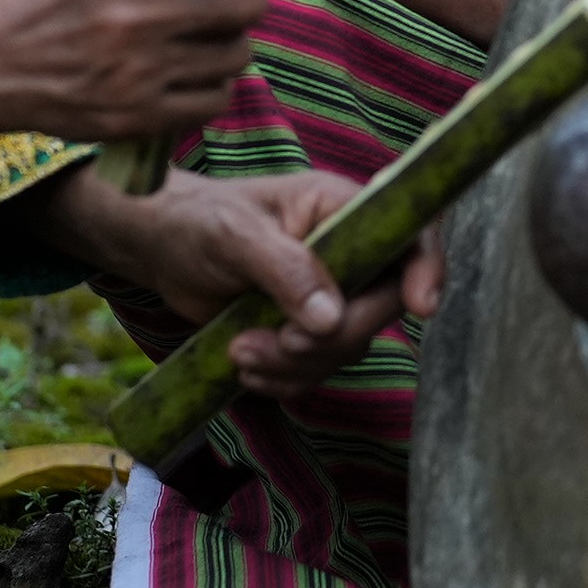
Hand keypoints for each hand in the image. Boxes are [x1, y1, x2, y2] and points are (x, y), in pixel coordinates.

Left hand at [27, 167, 443, 398]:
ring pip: (346, 347)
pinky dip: (282, 378)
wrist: (160, 248)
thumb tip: (330, 317)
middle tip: (276, 343)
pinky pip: (316, 369)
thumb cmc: (197, 221)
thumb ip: (286, 269)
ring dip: (295, 364)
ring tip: (240, 351)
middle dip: (329, 338)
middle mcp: (348, 252)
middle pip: (380, 308)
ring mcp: (329, 294)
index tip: (420, 309)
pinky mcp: (304, 330)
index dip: (426, 270)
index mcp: (342, 208)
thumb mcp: (235, 235)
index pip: (410, 235)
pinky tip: (243, 364)